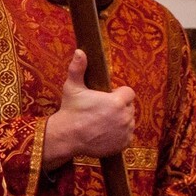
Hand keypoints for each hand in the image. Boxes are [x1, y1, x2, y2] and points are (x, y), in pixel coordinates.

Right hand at [42, 50, 135, 166]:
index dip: (118, 94)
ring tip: (102, 122)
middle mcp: (125, 116)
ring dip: (120, 121)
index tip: (106, 98)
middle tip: (102, 111)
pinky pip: (126, 135)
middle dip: (119, 107)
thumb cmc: (71, 110)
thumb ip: (78, 68)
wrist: (67, 137)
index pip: (128, 93)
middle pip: (129, 107)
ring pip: (128, 121)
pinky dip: (119, 135)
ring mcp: (125, 131)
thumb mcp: (72, 87)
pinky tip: (105, 133)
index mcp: (117, 101)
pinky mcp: (123, 144)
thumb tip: (80, 51)